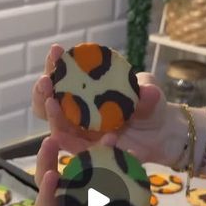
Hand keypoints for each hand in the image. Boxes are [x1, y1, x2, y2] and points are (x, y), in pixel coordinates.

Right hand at [32, 44, 184, 164]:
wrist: (162, 134)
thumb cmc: (149, 106)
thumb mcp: (150, 93)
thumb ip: (147, 92)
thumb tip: (147, 92)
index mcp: (87, 92)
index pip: (63, 78)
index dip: (56, 65)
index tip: (56, 51)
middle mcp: (79, 113)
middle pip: (50, 104)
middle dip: (43, 91)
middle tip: (45, 81)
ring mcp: (84, 135)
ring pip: (58, 128)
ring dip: (52, 116)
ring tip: (52, 103)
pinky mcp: (91, 155)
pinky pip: (77, 151)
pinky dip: (70, 144)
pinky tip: (62, 137)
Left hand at [35, 135, 180, 205]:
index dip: (46, 194)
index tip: (52, 175)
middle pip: (57, 187)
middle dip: (51, 162)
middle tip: (53, 141)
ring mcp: (93, 204)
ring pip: (82, 176)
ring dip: (88, 155)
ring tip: (104, 138)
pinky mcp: (110, 197)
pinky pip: (107, 176)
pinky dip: (112, 161)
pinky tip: (122, 148)